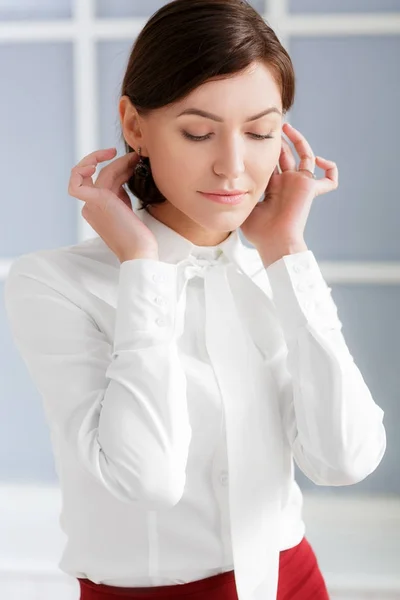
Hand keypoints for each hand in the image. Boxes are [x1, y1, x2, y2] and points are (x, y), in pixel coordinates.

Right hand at [68, 148, 158, 262]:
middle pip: (99, 175)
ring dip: (118, 162)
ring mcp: (90, 204)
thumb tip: (125, 170)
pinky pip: (79, 181)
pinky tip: (105, 158)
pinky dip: (87, 165)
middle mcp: (90, 207)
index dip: (118, 169)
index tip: (133, 165)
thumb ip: (120, 191)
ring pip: (99, 174)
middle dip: (116, 162)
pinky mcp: (96, 201)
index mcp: (96, 209)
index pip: (103, 182)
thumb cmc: (137, 236)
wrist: (139, 252)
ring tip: (135, 158)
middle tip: (134, 157)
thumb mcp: (126, 208)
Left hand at [240, 123, 337, 263]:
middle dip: (280, 141)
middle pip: (287, 155)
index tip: (255, 137)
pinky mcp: (309, 188)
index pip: (272, 163)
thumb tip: (227, 181)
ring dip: (299, 140)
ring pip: (306, 157)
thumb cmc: (259, 231)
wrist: (274, 241)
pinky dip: (330, 169)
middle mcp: (287, 184)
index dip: (266, 150)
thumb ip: (240, 192)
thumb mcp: (245, 206)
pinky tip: (321, 160)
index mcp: (273, 187)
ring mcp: (299, 185)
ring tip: (288, 127)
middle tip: (274, 126)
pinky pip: (329, 179)